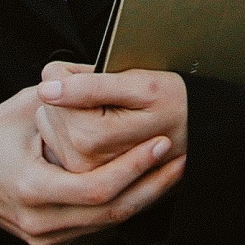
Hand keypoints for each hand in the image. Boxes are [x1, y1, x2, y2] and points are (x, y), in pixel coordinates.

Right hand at [0, 66, 184, 244]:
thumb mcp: (26, 108)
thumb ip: (68, 95)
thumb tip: (110, 76)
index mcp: (33, 188)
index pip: (99, 188)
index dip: (136, 167)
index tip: (161, 143)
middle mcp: (40, 223)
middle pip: (112, 212)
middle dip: (152, 184)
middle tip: (179, 158)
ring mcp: (45, 239)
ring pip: (108, 225)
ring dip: (144, 198)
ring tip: (171, 170)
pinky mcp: (50, 244)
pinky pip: (95, 230)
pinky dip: (122, 208)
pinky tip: (144, 186)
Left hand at [35, 63, 186, 179]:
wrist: (198, 137)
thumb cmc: (174, 105)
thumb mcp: (140, 86)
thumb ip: (90, 86)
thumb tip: (46, 88)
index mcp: (88, 137)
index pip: (51, 83)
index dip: (74, 71)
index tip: (102, 78)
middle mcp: (78, 161)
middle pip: (48, 105)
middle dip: (72, 94)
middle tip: (112, 99)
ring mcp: (78, 170)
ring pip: (50, 120)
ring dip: (72, 111)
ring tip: (110, 115)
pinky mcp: (78, 173)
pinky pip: (57, 136)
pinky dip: (72, 126)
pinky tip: (101, 130)